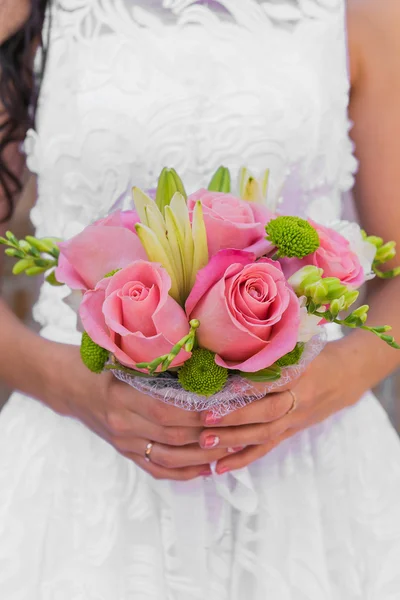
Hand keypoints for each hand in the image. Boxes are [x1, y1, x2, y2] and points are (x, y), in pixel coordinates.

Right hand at [50, 343, 229, 480]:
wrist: (69, 385)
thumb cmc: (101, 364)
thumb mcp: (125, 359)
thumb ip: (158, 367)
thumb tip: (204, 369)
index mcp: (121, 395)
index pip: (167, 410)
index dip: (199, 413)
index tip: (227, 408)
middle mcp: (121, 423)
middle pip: (172, 436)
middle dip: (209, 435)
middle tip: (239, 430)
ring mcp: (122, 442)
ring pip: (168, 457)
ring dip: (201, 457)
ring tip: (229, 449)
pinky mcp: (124, 453)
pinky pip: (156, 469)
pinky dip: (182, 472)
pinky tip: (204, 469)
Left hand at [198, 339, 365, 474]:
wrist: (349, 375)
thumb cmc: (317, 354)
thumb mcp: (300, 346)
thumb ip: (272, 351)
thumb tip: (229, 349)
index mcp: (302, 373)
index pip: (274, 382)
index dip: (249, 386)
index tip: (222, 387)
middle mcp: (299, 400)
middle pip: (267, 412)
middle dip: (235, 417)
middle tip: (205, 418)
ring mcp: (295, 420)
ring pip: (264, 434)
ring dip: (234, 440)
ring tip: (205, 442)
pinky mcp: (291, 432)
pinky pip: (267, 448)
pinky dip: (243, 458)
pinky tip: (221, 466)